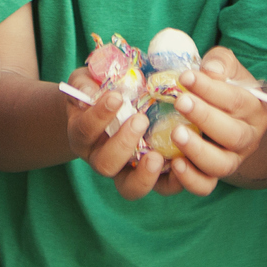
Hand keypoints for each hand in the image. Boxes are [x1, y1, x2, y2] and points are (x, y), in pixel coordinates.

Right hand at [62, 65, 165, 198]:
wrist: (115, 108)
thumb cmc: (100, 89)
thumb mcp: (87, 80)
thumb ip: (85, 83)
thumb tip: (90, 92)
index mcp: (84, 134)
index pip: (84, 130)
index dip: (98, 116)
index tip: (116, 97)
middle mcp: (101, 158)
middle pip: (105, 164)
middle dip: (123, 143)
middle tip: (141, 120)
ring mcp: (126, 171)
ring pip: (130, 187)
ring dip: (144, 174)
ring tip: (158, 155)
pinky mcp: (152, 175)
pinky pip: (161, 186)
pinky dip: (173, 180)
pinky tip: (182, 162)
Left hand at [152, 47, 266, 195]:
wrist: (230, 120)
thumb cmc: (224, 89)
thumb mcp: (227, 70)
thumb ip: (220, 63)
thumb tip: (210, 70)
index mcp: (254, 110)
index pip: (236, 100)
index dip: (211, 89)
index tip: (185, 77)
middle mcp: (248, 139)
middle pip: (232, 134)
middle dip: (205, 117)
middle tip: (180, 101)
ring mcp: (231, 161)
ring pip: (220, 164)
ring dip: (197, 150)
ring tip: (176, 133)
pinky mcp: (212, 177)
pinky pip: (205, 186)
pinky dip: (190, 179)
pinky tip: (174, 164)